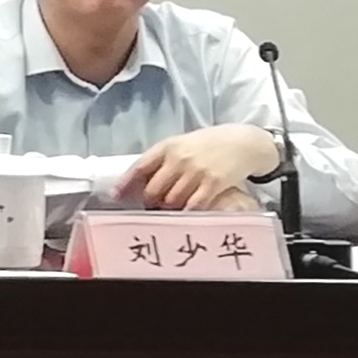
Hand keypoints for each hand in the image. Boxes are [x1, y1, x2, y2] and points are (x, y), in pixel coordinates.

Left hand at [122, 125, 281, 210]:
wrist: (241, 142)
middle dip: (150, 202)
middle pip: (153, 190)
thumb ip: (161, 160)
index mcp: (167, 147)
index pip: (139, 167)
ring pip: (171, 200)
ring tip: (169, 212)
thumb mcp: (181, 144)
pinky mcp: (214, 183)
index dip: (125, 184)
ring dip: (168, 210)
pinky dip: (186, 214)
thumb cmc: (207, 144)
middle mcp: (179, 159)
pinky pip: (193, 206)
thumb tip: (137, 182)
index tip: (115, 196)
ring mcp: (197, 172)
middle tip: (152, 208)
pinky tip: (186, 215)